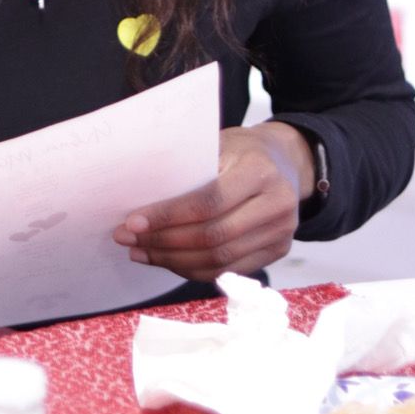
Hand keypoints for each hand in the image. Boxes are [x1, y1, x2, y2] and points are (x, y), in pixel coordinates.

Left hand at [112, 123, 315, 279]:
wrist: (285, 160)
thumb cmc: (242, 149)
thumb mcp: (218, 143)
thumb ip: (188, 168)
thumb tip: (139, 197)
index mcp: (258, 169)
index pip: (208, 202)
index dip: (168, 216)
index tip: (132, 222)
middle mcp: (277, 203)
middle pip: (213, 236)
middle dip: (164, 242)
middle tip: (129, 240)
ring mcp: (281, 232)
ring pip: (220, 259)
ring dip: (174, 261)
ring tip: (142, 253)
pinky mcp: (278, 251)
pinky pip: (230, 270)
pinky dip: (195, 269)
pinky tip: (169, 260)